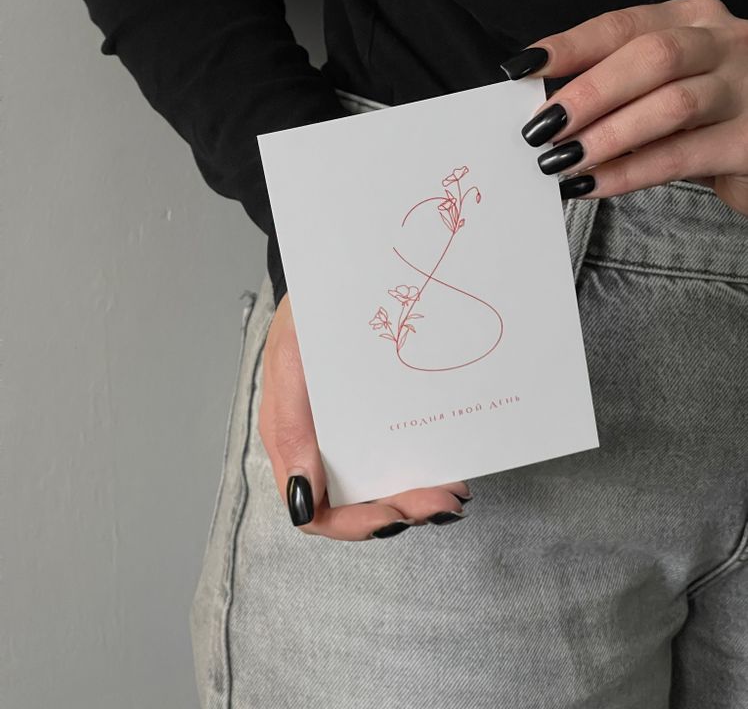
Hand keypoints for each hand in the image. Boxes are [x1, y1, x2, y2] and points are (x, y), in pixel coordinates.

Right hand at [258, 292, 470, 539]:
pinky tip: (447, 462)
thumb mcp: (289, 362)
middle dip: (403, 510)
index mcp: (292, 443)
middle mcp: (319, 448)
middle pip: (357, 505)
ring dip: (418, 495)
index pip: (317, 512)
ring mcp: (347, 435)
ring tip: (454, 490)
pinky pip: (396, 453)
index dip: (356, 525)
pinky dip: (422, 466)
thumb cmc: (303, 317)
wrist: (334, 278)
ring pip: (381, 485)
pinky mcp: (371, 418)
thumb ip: (290, 427)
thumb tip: (302, 498)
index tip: (395, 515)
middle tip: (444, 502)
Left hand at [500, 0, 747, 215]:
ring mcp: (746, 90)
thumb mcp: (670, 82)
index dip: (569, 46)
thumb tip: (550, 106)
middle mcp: (726, 44)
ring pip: (669, 105)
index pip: (623, 25)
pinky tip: (591, 184)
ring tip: (560, 161)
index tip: (522, 68)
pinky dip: (629, 173)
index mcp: (695, 19)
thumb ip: (623, 85)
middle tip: (541, 128)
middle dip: (588, 94)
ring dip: (605, 135)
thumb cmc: (710, 114)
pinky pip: (681, 156)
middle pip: (649, 57)